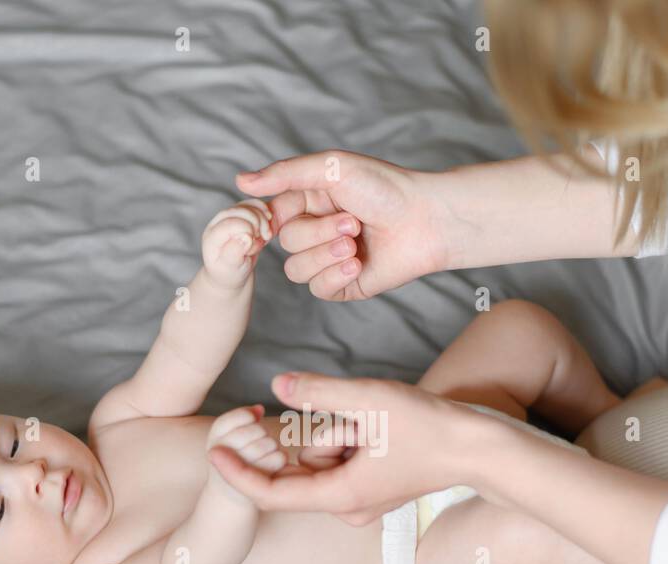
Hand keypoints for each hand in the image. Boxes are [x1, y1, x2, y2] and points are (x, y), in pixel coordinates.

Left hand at [201, 199, 273, 289]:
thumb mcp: (230, 269)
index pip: (231, 223)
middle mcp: (217, 224)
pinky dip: (264, 212)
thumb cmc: (229, 274)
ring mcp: (229, 218)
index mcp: (212, 237)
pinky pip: (253, 205)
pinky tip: (269, 224)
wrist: (231, 274)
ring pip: (248, 206)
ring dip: (263, 218)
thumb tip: (245, 237)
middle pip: (240, 211)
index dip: (248, 230)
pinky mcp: (240, 215)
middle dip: (257, 222)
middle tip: (264, 238)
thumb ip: (234, 253)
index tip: (253, 245)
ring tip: (266, 235)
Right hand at [205, 404, 286, 502]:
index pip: (235, 418)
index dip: (247, 415)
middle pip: (254, 431)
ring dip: (271, 444)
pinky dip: (279, 457)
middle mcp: (220, 455)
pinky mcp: (256, 485)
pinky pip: (277, 459)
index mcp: (214, 439)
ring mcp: (238, 471)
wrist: (229, 494)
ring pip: (267, 444)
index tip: (252, 418)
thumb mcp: (230, 434)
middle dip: (260, 431)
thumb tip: (260, 409)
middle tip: (259, 437)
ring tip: (265, 450)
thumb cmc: (233, 458)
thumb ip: (244, 417)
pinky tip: (274, 460)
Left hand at [207, 372, 483, 524]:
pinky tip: (377, 429)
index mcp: (340, 497)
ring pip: (322, 462)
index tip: (213, 451)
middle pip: (301, 470)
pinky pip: (341, 463)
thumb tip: (277, 383)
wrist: (481, 450)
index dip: (237, 474)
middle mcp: (347, 508)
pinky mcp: (373, 490)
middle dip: (315, 437)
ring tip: (376, 426)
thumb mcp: (370, 400)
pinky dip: (347, 440)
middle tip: (356, 422)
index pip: (271, 493)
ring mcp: (361, 502)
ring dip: (336, 435)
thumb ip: (319, 392)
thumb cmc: (431, 427)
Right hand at [235, 151, 450, 301]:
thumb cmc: (385, 187)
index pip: (272, 217)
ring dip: (326, 257)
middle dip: (318, 234)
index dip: (272, 221)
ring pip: (297, 271)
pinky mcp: (345, 285)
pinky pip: (318, 290)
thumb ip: (284, 174)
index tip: (277, 219)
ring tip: (356, 243)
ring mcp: (330, 260)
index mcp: (309, 202)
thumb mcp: (331, 169)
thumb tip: (240, 181)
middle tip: (353, 221)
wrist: (427, 220)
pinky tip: (359, 264)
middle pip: (287, 245)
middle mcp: (317, 231)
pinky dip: (336, 276)